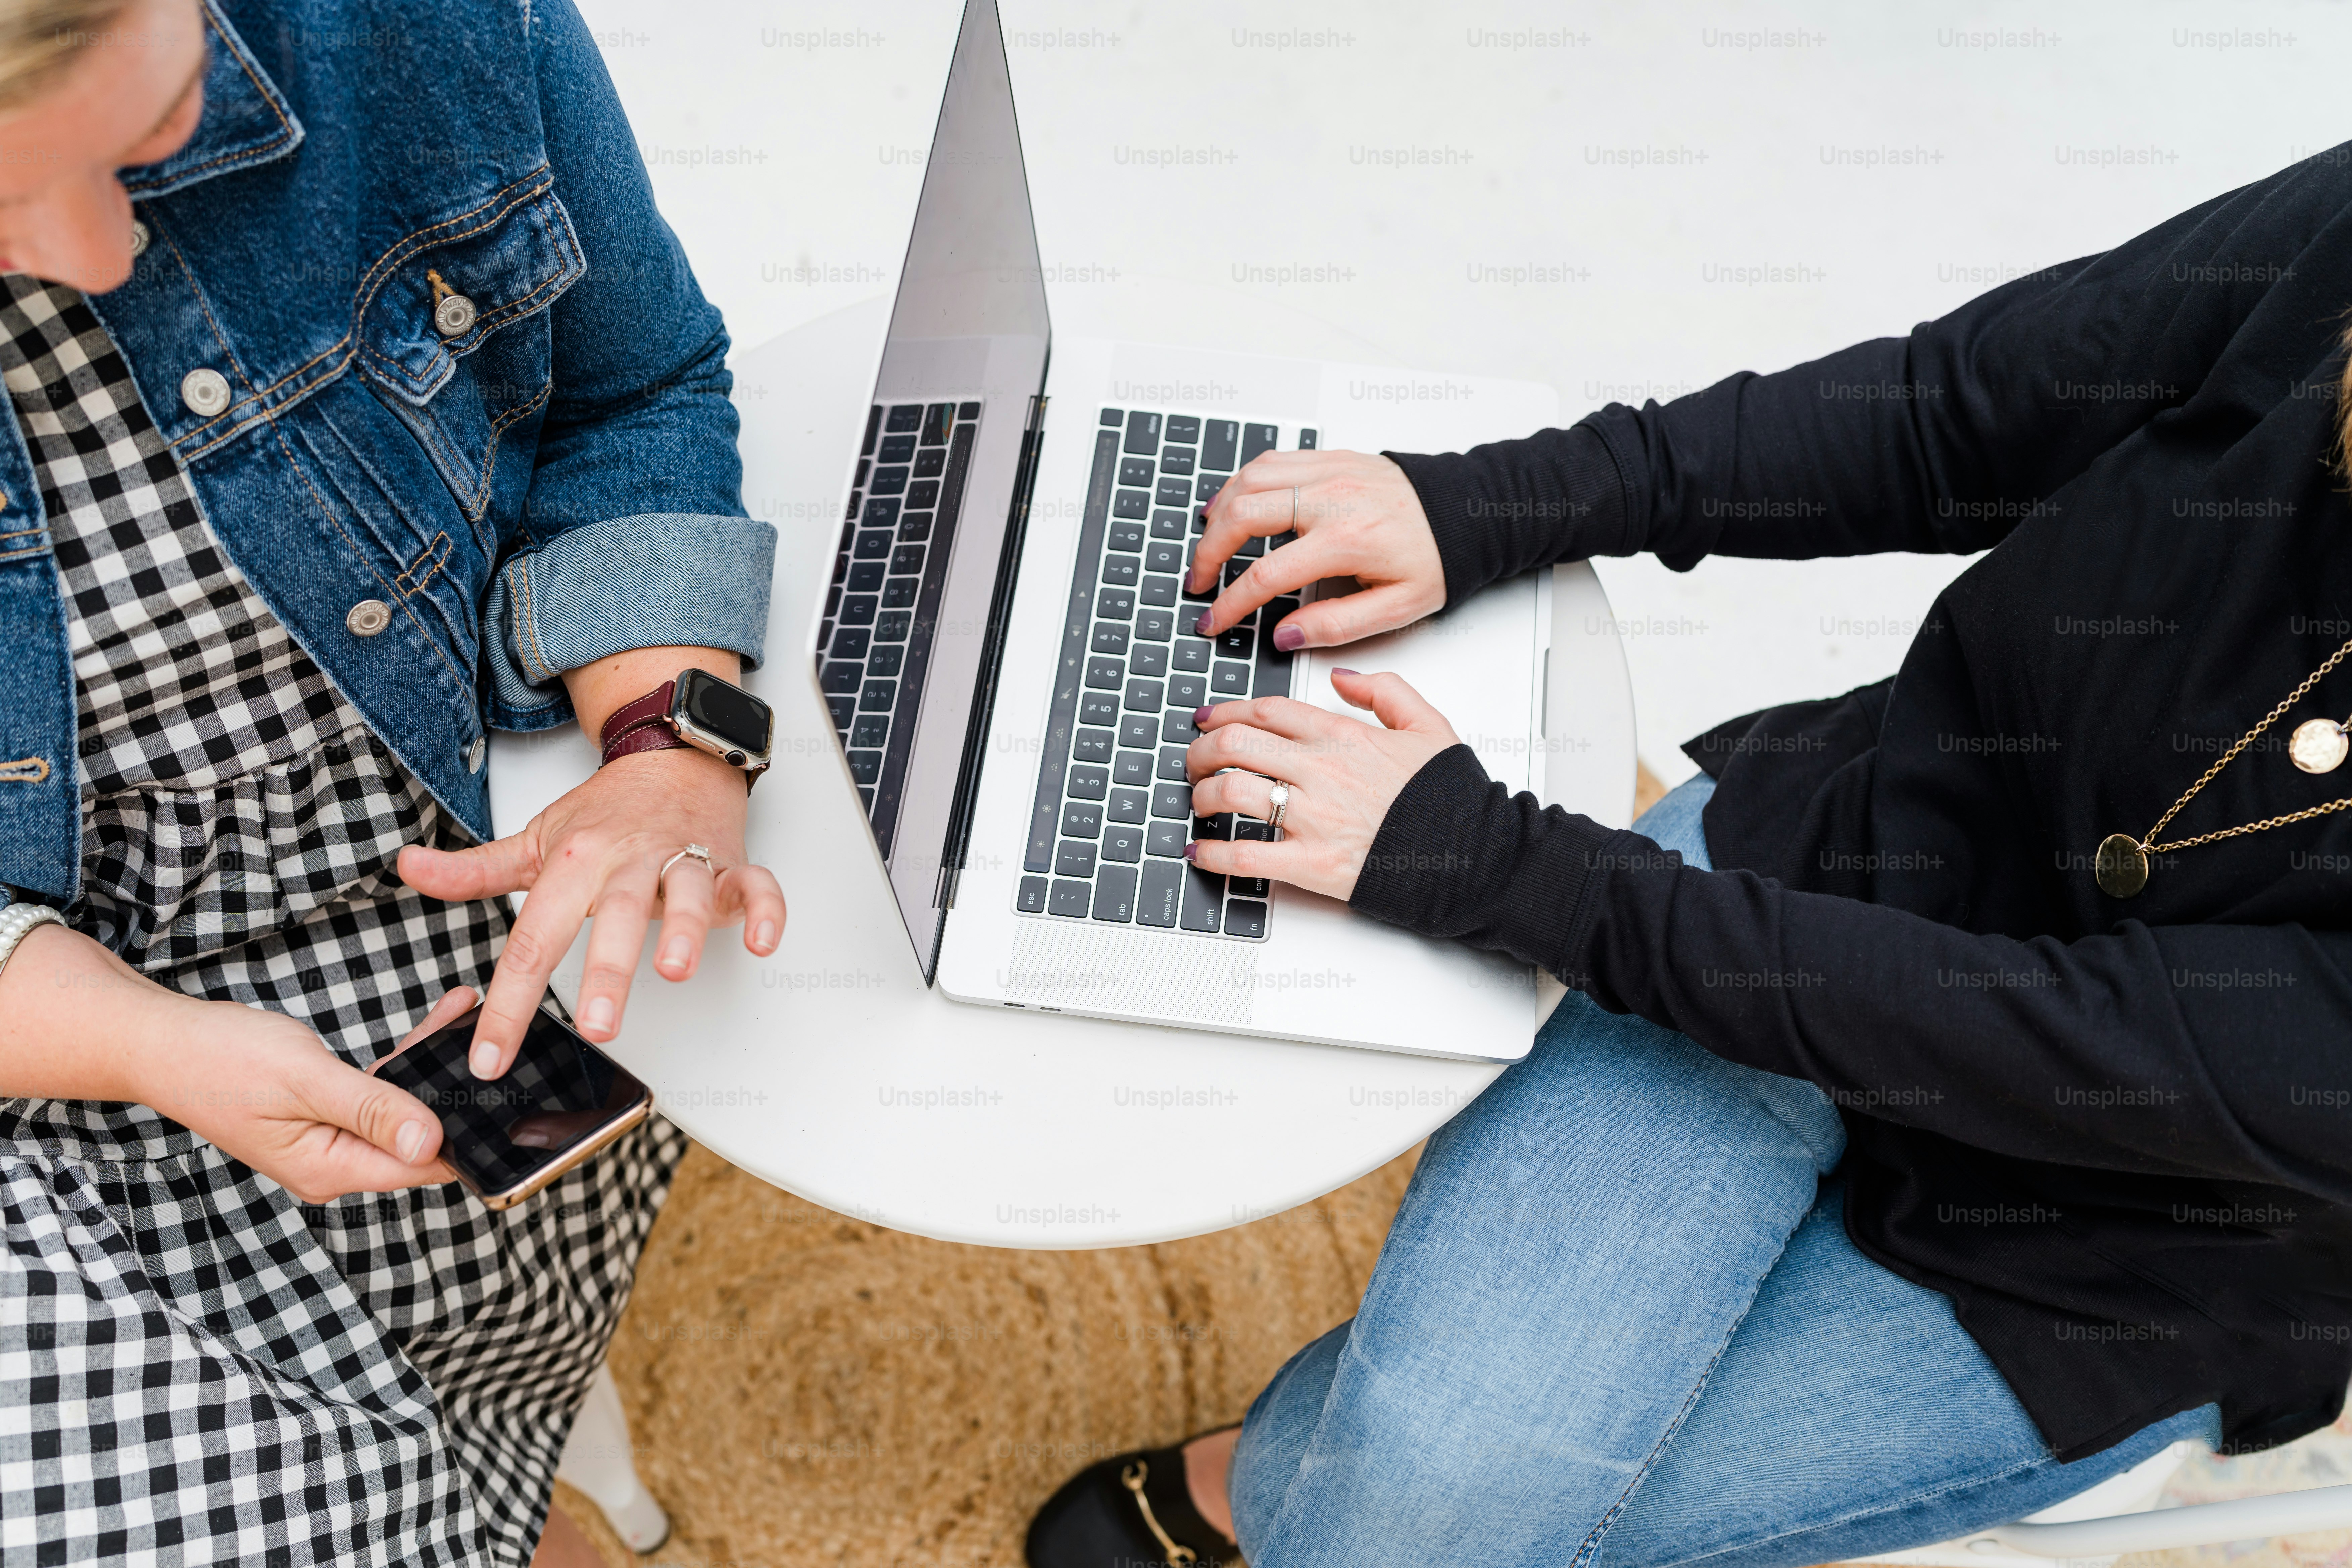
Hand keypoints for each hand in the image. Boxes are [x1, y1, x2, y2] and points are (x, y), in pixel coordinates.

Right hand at [159, 986, 480, 1202]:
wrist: (163, 1042)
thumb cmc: (220, 1060)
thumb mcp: (304, 1080)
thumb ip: (370, 1110)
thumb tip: (429, 1142)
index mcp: (329, 1168)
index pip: (419, 1167)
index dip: (466, 1137)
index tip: (507, 1101)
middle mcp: (333, 1163)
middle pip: (418, 1136)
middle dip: (457, 1092)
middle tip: (497, 1036)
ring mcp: (330, 1139)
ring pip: (403, 1108)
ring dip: (435, 1064)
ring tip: (473, 1013)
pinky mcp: (327, 1113)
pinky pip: (381, 1091)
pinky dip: (407, 1059)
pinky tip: (439, 1020)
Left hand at [396, 748, 786, 1074]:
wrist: (671, 758)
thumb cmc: (605, 813)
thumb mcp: (535, 839)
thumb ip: (475, 870)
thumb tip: (408, 868)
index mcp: (576, 862)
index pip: (535, 938)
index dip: (510, 1001)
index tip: (492, 1056)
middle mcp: (630, 861)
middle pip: (616, 918)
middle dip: (610, 971)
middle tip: (599, 1026)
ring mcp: (685, 861)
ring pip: (688, 896)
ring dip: (684, 931)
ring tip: (674, 970)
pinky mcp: (732, 864)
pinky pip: (757, 886)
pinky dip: (767, 911)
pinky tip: (764, 941)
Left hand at [1184, 669, 1460, 901]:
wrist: (1474, 854)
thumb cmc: (1450, 796)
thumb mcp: (1429, 725)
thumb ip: (1385, 690)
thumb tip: (1340, 678)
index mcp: (1344, 736)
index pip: (1266, 711)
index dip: (1226, 711)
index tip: (1208, 719)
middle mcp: (1322, 771)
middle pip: (1236, 744)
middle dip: (1201, 749)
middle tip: (1193, 760)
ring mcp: (1314, 818)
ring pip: (1231, 791)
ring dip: (1202, 794)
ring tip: (1198, 800)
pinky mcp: (1312, 865)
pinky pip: (1246, 856)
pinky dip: (1213, 854)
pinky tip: (1199, 852)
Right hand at [1190, 450, 1443, 648]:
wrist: (1464, 512)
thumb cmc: (1435, 558)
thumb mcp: (1397, 609)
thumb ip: (1337, 625)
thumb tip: (1284, 634)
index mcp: (1346, 541)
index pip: (1267, 573)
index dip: (1231, 602)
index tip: (1213, 620)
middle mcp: (1331, 499)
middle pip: (1244, 515)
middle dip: (1209, 552)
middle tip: (1199, 581)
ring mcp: (1328, 471)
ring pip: (1249, 480)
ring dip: (1218, 513)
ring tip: (1208, 545)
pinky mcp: (1330, 457)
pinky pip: (1270, 460)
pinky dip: (1240, 482)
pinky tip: (1230, 503)